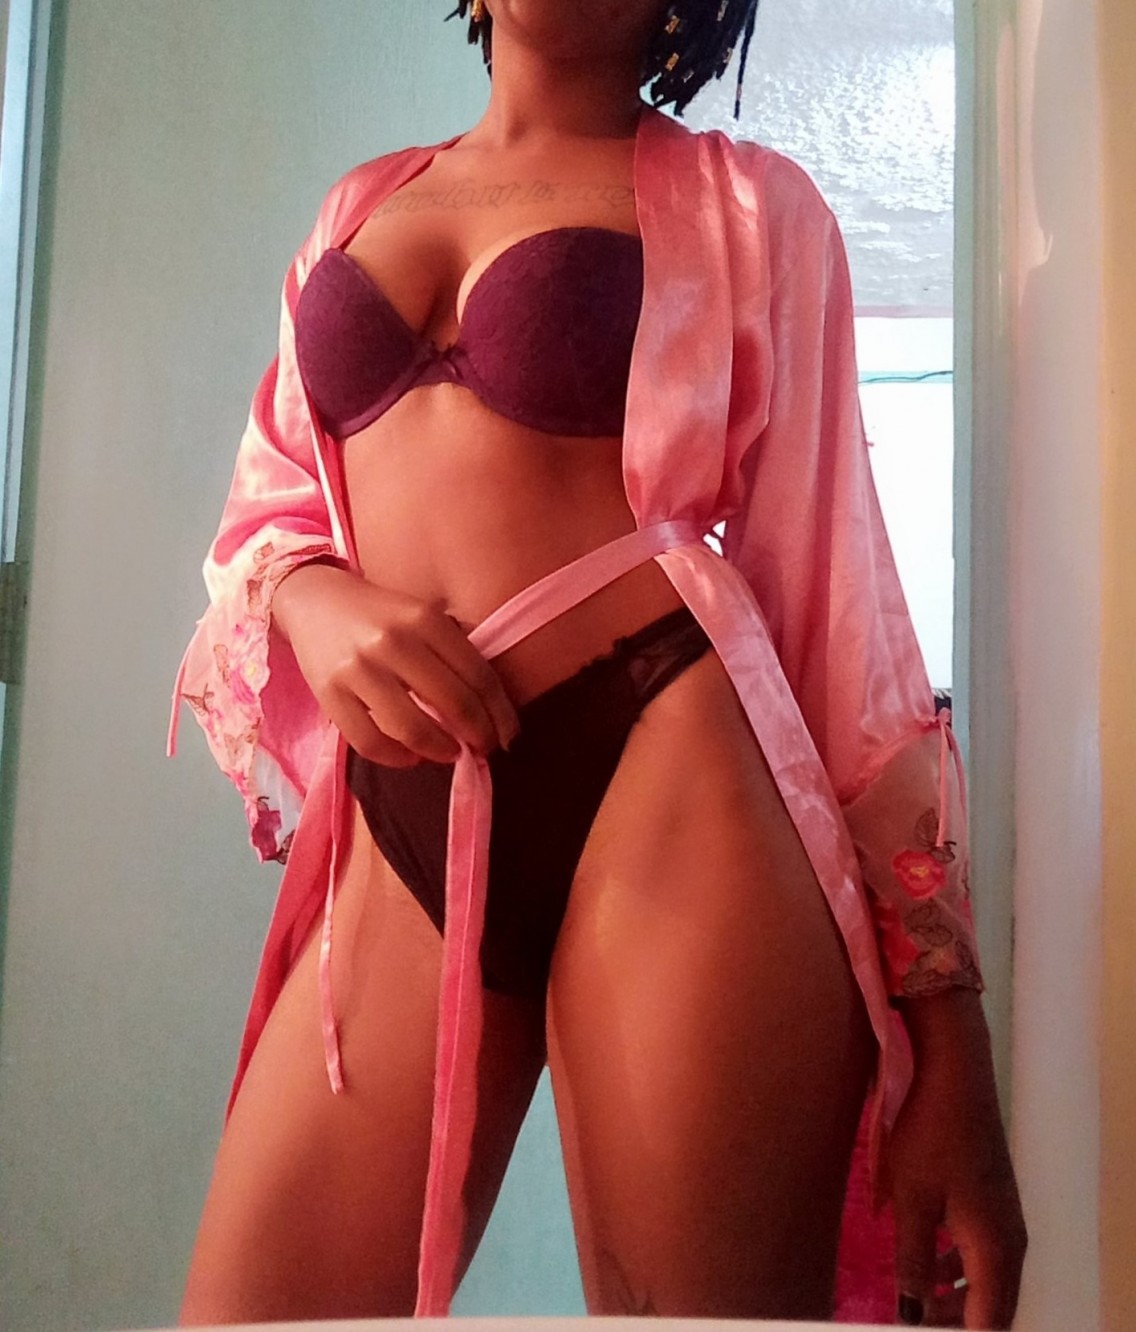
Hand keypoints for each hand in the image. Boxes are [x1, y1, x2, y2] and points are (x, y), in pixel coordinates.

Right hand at [270, 560, 519, 766]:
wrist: (316, 600)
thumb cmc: (381, 615)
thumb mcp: (423, 616)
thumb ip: (453, 653)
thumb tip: (490, 712)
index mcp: (425, 619)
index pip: (479, 675)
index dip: (500, 714)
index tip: (509, 735)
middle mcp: (393, 642)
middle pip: (453, 703)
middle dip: (478, 735)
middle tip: (483, 748)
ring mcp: (358, 669)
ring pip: (412, 728)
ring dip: (441, 750)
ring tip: (449, 753)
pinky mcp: (328, 693)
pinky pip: (369, 741)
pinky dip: (397, 758)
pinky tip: (411, 757)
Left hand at [885, 989, 1027, 1328]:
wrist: (956, 1074)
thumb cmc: (931, 1135)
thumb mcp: (912, 1201)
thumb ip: (913, 1262)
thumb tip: (911, 1312)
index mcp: (996, 1248)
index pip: (989, 1323)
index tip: (918, 1329)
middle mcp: (1011, 1240)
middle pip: (993, 1305)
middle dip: (955, 1320)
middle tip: (912, 1318)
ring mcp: (1005, 1217)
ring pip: (988, 1278)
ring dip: (955, 1295)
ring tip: (914, 1297)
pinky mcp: (993, 1199)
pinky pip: (983, 1251)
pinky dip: (958, 1267)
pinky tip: (927, 1259)